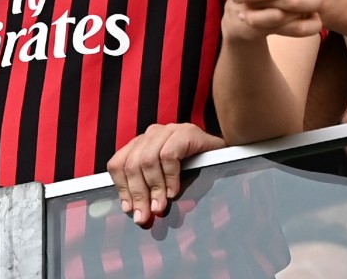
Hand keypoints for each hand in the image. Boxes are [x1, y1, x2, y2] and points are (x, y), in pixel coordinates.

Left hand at [107, 123, 224, 227]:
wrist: (227, 156)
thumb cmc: (195, 170)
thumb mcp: (167, 182)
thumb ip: (151, 192)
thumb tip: (138, 215)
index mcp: (142, 144)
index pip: (118, 163)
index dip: (122, 188)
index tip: (129, 209)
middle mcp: (152, 134)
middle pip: (132, 164)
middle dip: (137, 194)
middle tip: (145, 216)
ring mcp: (169, 130)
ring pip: (148, 159)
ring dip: (154, 188)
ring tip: (160, 207)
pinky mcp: (186, 132)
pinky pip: (169, 155)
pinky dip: (170, 177)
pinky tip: (174, 191)